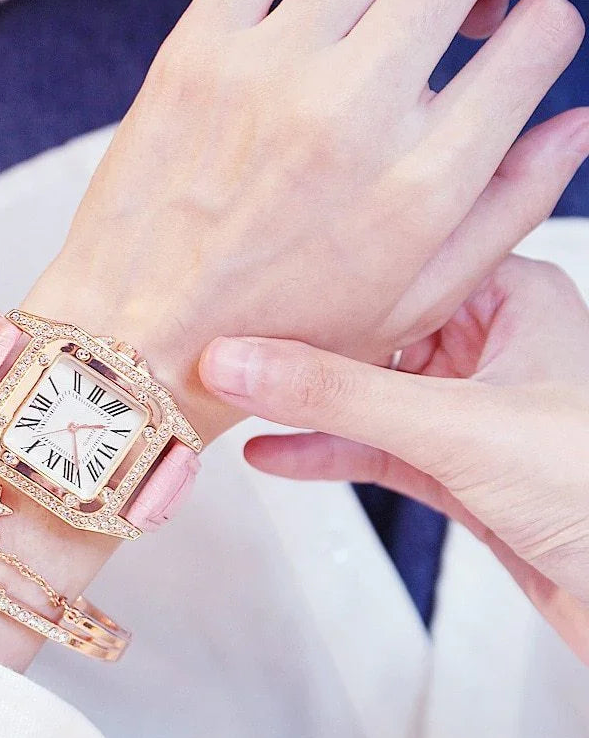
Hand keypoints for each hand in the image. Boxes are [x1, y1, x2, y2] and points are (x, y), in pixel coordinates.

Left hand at [24, 0, 587, 442]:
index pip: (539, 40)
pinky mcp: (195, 52)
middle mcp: (352, 115)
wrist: (136, 340)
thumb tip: (572, 126)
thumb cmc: (269, 336)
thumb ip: (506, 213)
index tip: (508, 53)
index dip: (538, 36)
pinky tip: (308, 4)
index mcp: (419, 186)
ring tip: (387, 2)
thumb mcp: (406, 307)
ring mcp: (268, 73)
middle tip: (463, 6)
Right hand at [198, 255, 588, 661]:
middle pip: (377, 335)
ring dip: (308, 408)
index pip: (401, 268)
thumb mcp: (454, 425)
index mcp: (511, 300)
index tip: (256, 280)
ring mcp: (471, 413)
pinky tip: (273, 455)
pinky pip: (380, 451)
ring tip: (231, 400)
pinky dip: (329, 455)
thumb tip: (235, 362)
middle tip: (226, 341)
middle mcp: (490, 348)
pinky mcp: (460, 470)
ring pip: (372, 398)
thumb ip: (338, 396)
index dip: (328, 274)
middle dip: (306, 346)